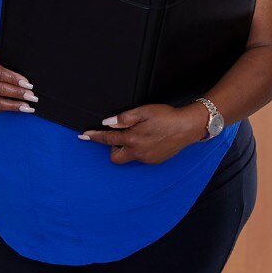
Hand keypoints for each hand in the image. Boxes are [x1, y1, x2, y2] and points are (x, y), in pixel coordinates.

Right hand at [0, 47, 37, 113]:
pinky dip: (8, 109)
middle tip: (31, 96)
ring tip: (27, 106)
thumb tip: (29, 71)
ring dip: (13, 105)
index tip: (28, 84)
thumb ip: (11, 61)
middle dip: (17, 93)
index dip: (14, 79)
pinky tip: (19, 108)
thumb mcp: (2, 53)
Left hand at [79, 103, 206, 164]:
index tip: (83, 135)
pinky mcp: (155, 161)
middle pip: (115, 157)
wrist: (188, 127)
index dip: (94, 136)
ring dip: (128, 148)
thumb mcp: (144, 111)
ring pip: (129, 157)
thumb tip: (108, 123)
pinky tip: (150, 139)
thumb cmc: (167, 116)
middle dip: (113, 148)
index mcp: (133, 139)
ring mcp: (147, 159)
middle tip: (121, 135)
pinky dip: (140, 149)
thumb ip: (124, 118)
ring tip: (140, 133)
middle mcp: (138, 152)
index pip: (107, 139)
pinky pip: (141, 157)